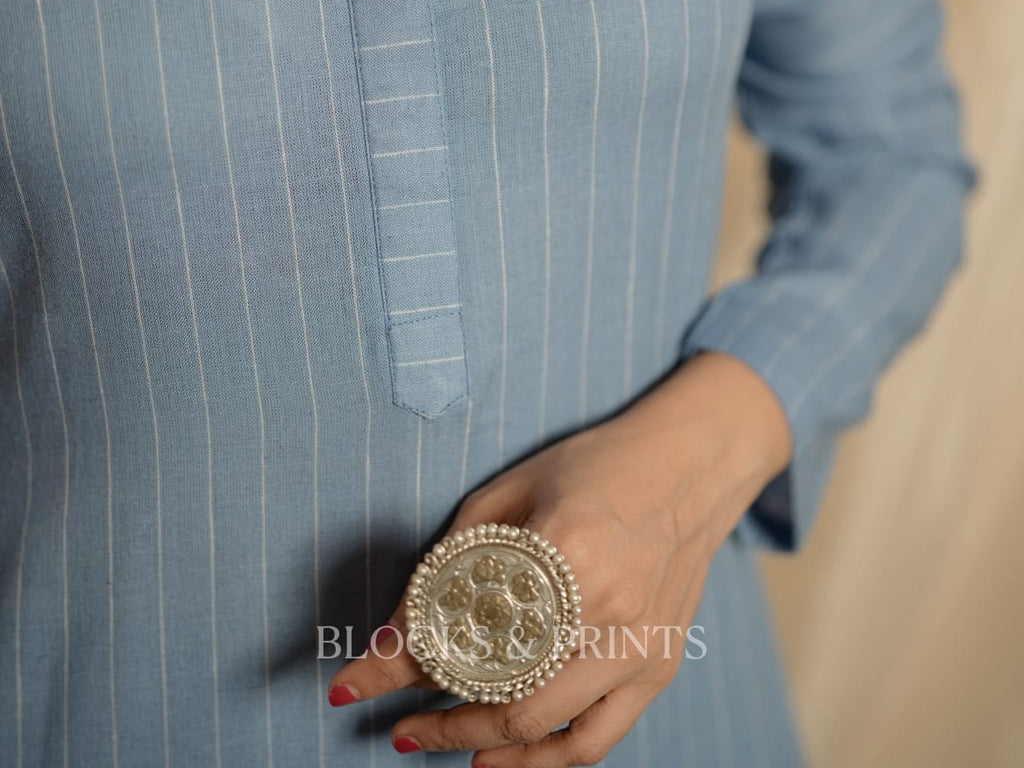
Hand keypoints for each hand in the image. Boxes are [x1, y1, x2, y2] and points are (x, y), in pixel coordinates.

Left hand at [326, 350, 792, 765]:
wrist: (690, 464)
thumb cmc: (595, 465)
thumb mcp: (511, 489)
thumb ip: (452, 560)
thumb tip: (394, 630)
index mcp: (565, 550)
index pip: (463, 630)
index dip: (397, 666)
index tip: (349, 685)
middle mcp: (606, 608)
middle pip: (508, 699)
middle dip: (440, 724)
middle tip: (399, 729)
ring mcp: (640, 645)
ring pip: (553, 736)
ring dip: (492, 753)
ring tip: (448, 748)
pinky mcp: (660, 664)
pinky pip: (600, 737)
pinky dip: (552, 760)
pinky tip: (510, 756)